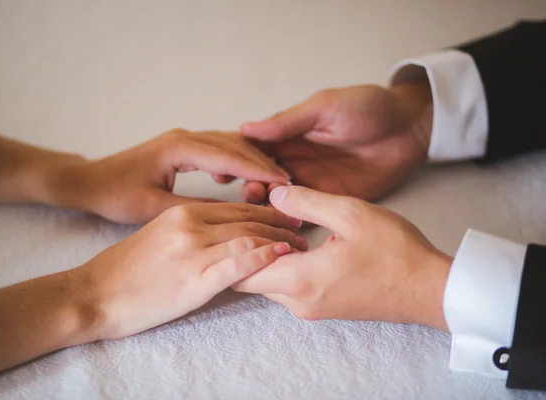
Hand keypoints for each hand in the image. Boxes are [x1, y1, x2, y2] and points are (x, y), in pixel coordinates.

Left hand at [46, 129, 290, 223]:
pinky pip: (218, 150)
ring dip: (253, 162)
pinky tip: (242, 179)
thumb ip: (195, 209)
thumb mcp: (154, 207)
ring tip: (273, 185)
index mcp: (179, 147)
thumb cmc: (115, 194)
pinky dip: (237, 162)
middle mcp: (185, 137)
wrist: (89, 181)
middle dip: (264, 164)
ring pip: (229, 145)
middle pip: (236, 145)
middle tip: (287, 187)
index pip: (230, 156)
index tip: (284, 184)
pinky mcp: (182, 148)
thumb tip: (234, 215)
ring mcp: (184, 140)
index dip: (260, 170)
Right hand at [72, 202, 307, 339]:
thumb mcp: (158, 235)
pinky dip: (265, 256)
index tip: (286, 217)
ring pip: (249, 236)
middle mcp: (190, 225)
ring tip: (301, 247)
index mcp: (182, 212)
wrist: (94, 293)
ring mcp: (193, 250)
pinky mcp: (195, 278)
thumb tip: (224, 233)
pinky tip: (282, 256)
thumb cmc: (125, 269)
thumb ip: (191, 229)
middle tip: (303, 229)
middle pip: (248, 218)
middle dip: (281, 222)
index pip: (236, 207)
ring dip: (281, 240)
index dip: (267, 210)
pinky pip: (239, 262)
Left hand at [233, 186, 451, 329]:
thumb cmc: (395, 251)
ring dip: (268, 259)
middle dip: (249, 250)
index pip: (241, 272)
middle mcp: (299, 302)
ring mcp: (311, 310)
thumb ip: (307, 202)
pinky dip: (284, 268)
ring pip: (269, 284)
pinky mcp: (322, 309)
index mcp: (300, 280)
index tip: (246, 220)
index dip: (237, 245)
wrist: (429, 289)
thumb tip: (274, 194)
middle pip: (251, 280)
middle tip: (259, 219)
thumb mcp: (351, 213)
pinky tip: (299, 244)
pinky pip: (288, 289)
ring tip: (279, 228)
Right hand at [240, 82, 432, 203]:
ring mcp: (311, 181)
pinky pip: (305, 211)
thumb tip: (245, 128)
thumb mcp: (324, 108)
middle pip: (260, 177)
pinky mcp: (330, 199)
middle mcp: (293, 159)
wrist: (409, 128)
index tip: (221, 172)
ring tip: (264, 209)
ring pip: (278, 197)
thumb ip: (287, 122)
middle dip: (250, 186)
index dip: (235, 160)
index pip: (252, 149)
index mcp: (287, 134)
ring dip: (267, 204)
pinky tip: (282, 224)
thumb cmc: (367, 107)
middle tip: (250, 193)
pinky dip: (291, 218)